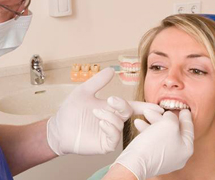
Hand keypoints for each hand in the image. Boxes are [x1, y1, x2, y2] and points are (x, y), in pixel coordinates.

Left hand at [47, 67, 162, 155]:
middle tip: (111, 101)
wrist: (58, 128)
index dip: (145, 107)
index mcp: (111, 108)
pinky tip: (101, 123)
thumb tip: (111, 69)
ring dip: (111, 117)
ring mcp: (109, 133)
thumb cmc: (71, 110)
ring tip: (97, 113)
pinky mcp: (104, 144)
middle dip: (122, 105)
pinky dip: (110, 128)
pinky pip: (114, 138)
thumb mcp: (84, 91)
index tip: (157, 107)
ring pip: (120, 124)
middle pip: (128, 113)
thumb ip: (98, 82)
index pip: (132, 107)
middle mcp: (113, 120)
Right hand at [113, 109, 193, 179]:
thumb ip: (172, 117)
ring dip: (153, 122)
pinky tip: (139, 123)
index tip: (185, 109)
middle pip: (173, 131)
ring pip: (161, 135)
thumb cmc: (154, 144)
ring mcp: (165, 158)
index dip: (186, 117)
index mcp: (186, 149)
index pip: (188, 129)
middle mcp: (178, 155)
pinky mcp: (153, 159)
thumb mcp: (168, 124)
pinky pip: (153, 141)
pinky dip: (147, 131)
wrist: (135, 163)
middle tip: (159, 109)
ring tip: (145, 113)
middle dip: (164, 118)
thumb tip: (169, 116)